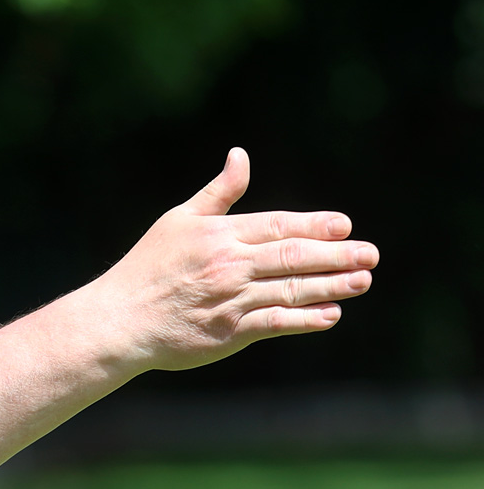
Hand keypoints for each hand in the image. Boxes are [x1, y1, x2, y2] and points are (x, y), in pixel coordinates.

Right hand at [92, 147, 378, 372]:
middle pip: (293, 256)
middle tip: (370, 254)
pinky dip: (305, 320)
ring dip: (331, 286)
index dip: (315, 225)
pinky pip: (275, 324)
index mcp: (220, 235)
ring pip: (291, 289)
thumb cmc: (146, 269)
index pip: (279, 226)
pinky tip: (330, 315)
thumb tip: (240, 155)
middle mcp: (229, 265)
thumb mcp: (178, 221)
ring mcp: (230, 300)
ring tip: (362, 281)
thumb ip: (218, 192)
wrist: (119, 321)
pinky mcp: (228, 333)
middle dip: (337, 255)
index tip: (345, 225)